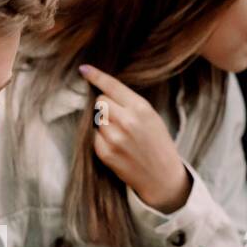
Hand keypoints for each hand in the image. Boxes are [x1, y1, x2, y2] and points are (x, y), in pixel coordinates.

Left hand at [79, 63, 191, 212]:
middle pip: (100, 101)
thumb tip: (103, 92)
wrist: (162, 177)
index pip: (112, 86)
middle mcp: (126, 122)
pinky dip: (101, 138)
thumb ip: (130, 103)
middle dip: (105, 106)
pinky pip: (94, 136)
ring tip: (119, 134)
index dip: (96, 76)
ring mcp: (114, 139)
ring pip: (96, 119)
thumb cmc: (158, 144)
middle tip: (119, 117)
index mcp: (141, 108)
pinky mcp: (105, 153)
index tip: (84, 69)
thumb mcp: (152, 117)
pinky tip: (116, 146)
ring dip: (103, 123)